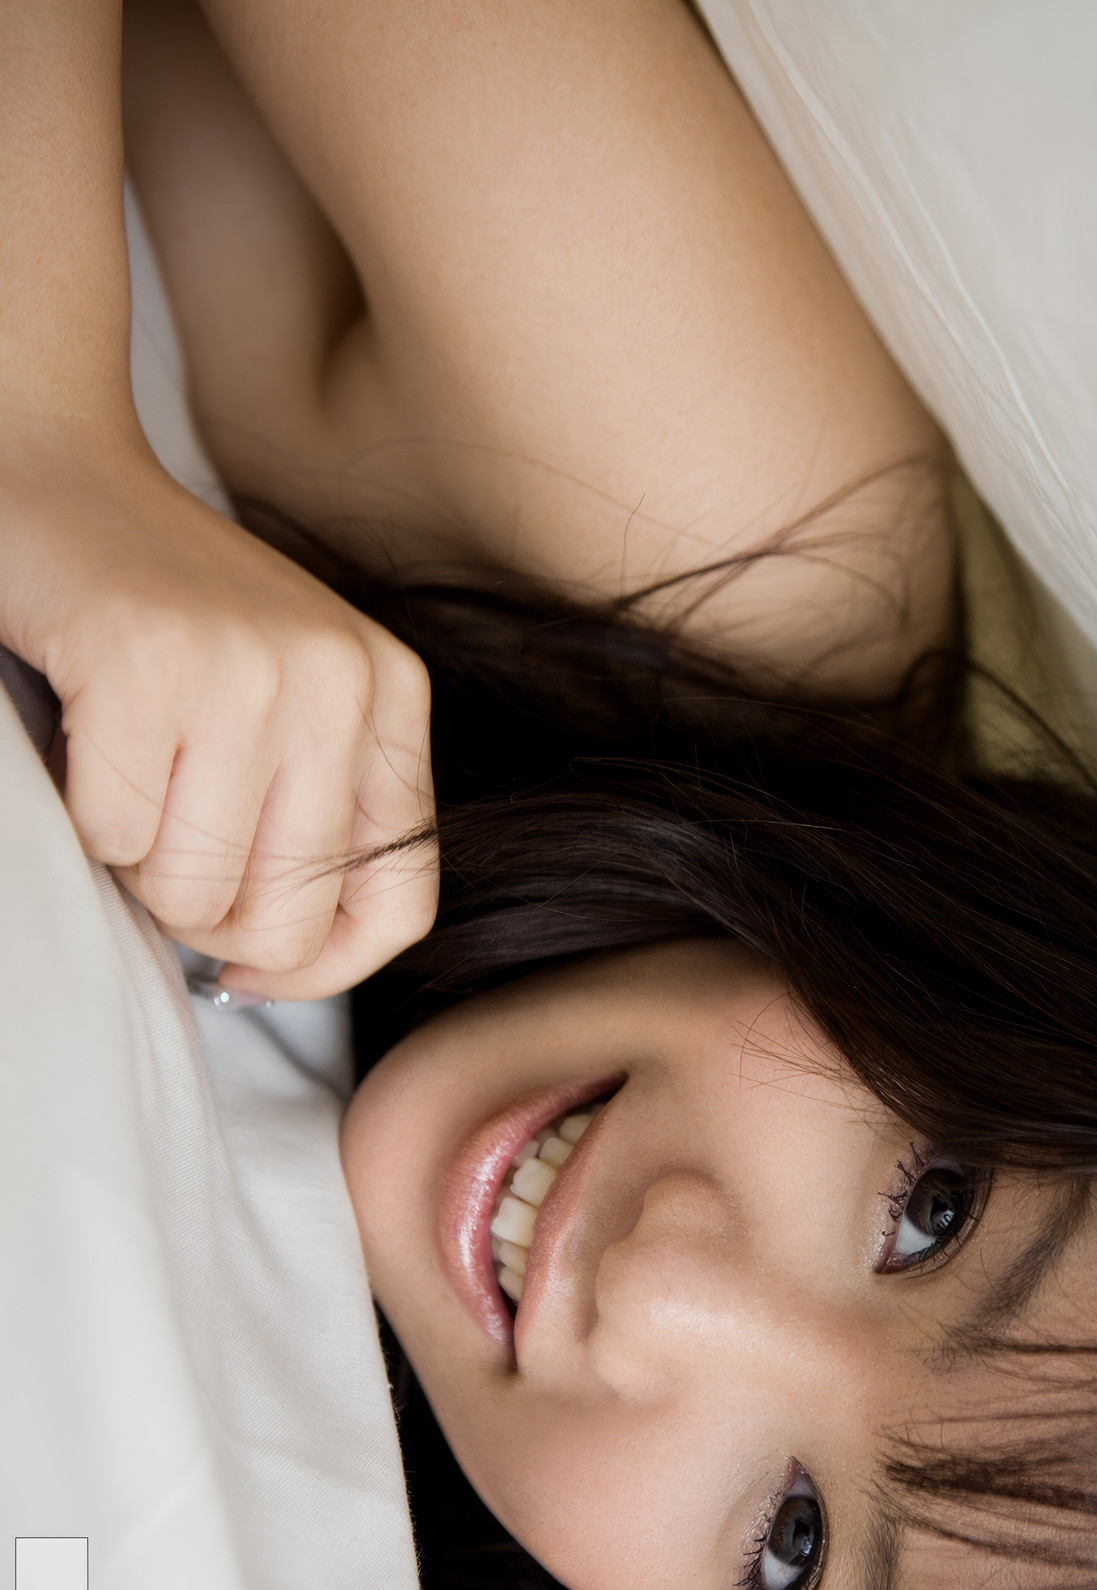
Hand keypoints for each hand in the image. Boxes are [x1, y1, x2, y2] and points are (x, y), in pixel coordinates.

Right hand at [0, 436, 435, 998]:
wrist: (62, 478)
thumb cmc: (169, 620)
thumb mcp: (291, 706)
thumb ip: (320, 816)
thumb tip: (287, 967)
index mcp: (392, 696)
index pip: (399, 905)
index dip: (321, 969)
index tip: (254, 968)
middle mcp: (340, 681)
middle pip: (288, 919)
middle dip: (208, 918)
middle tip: (167, 852)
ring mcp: (248, 670)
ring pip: (195, 891)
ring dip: (138, 867)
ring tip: (130, 783)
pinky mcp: (147, 665)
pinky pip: (114, 838)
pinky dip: (85, 817)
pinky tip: (90, 742)